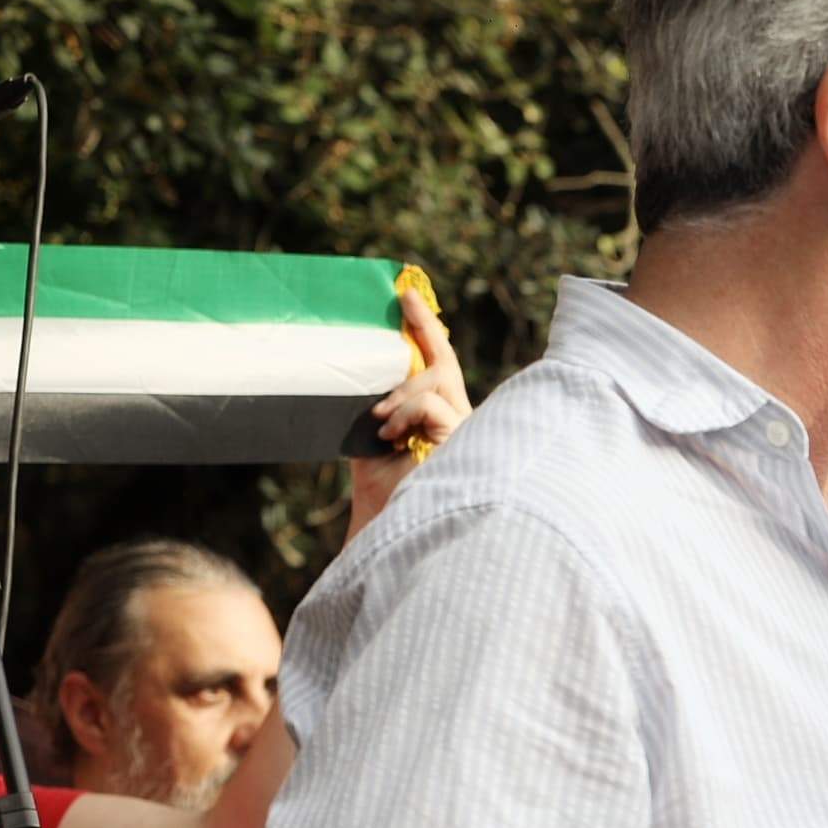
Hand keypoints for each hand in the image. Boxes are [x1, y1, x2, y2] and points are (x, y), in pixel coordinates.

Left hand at [352, 282, 469, 538]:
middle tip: (404, 295)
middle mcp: (462, 422)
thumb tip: (358, 371)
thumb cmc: (382, 496)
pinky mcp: (466, 442)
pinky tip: (391, 434)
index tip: (406, 295)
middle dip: (424, 329)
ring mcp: (469, 432)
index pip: (437, 367)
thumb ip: (378, 410)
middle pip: (445, 365)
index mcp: (441, 421)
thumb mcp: (373, 442)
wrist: (390, 533)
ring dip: (401, 395)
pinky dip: (407, 413)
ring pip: (436, 382)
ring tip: (380, 423)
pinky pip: (433, 405)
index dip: (425, 331)